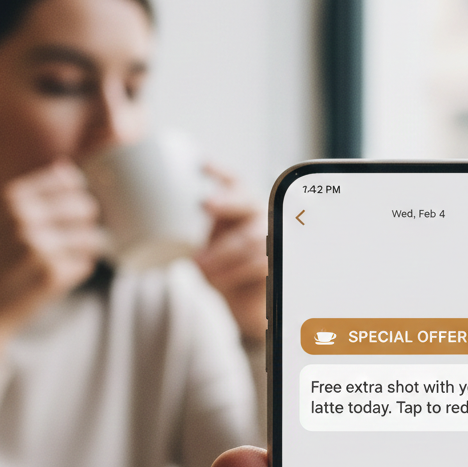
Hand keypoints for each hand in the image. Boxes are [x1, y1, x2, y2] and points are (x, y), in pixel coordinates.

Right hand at [0, 161, 106, 356]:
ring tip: (63, 259)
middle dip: (86, 223)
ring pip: (93, 237)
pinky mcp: (54, 275)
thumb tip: (69, 169)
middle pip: (87, 207)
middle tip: (71, 239)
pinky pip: (86, 265)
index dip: (76, 197)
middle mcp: (27, 218)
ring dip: (86, 249)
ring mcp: (42, 247)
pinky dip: (77, 270)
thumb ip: (31, 195)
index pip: (69, 181)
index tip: (70, 212)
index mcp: (12, 199)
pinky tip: (55, 277)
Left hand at [192, 166, 267, 341]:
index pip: (234, 182)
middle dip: (226, 201)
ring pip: (249, 238)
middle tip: (205, 203)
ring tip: (201, 266)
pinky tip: (217, 280)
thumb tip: (189, 247)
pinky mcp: (278, 260)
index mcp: (240, 205)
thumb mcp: (207, 251)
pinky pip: (257, 263)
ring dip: (221, 253)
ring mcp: (273, 236)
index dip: (220, 173)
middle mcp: (260, 214)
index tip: (202, 165)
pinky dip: (233, 272)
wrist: (244, 301)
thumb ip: (202, 242)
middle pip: (246, 202)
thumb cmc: (223, 269)